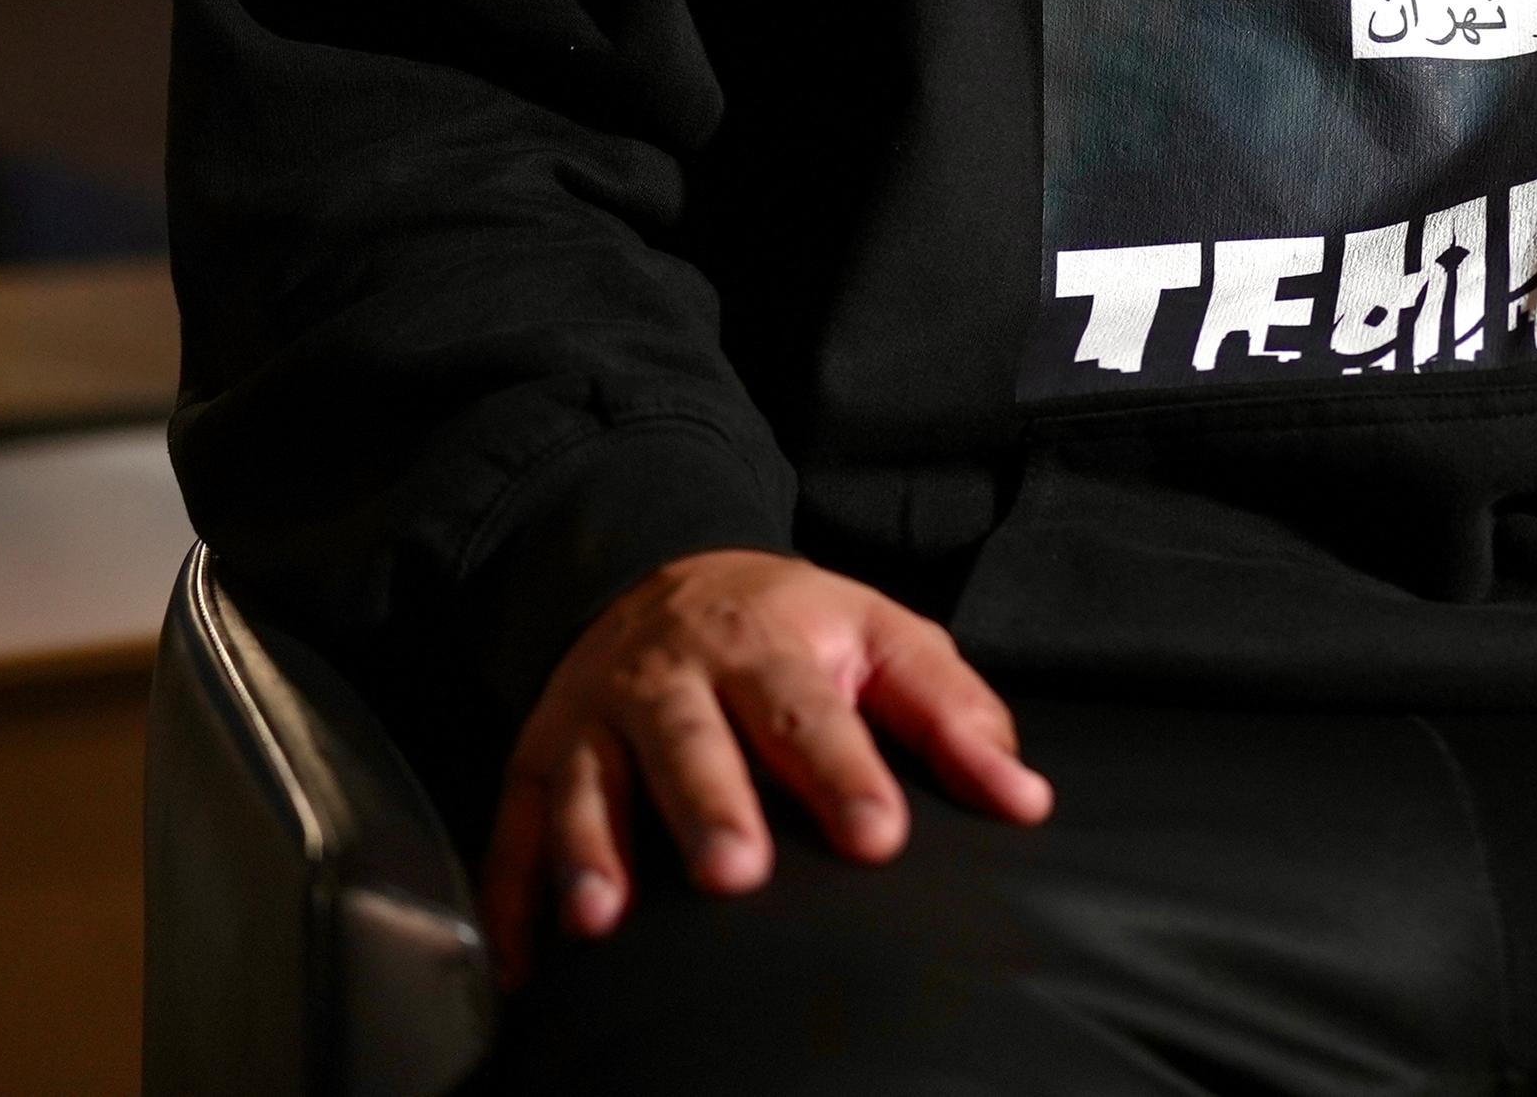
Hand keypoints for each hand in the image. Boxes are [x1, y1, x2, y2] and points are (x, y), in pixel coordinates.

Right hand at [479, 549, 1051, 979]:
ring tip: (605, 919)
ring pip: (587, 782)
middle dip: (709, 807)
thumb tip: (1025, 798)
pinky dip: (512, 893)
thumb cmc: (794, 630)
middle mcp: (672, 675)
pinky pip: (512, 825)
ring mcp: (594, 716)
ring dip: (592, 850)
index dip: (843, 774)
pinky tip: (529, 962)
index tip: (879, 836)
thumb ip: (951, 715)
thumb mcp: (882, 637)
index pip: (810, 711)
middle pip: (688, 741)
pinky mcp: (535, 755)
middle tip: (736, 873)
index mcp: (768, 642)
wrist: (662, 574)